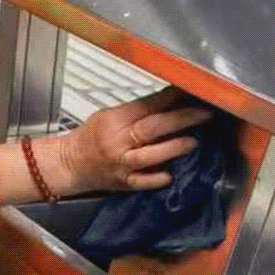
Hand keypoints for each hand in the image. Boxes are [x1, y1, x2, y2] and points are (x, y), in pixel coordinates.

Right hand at [39, 89, 211, 196]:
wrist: (70, 164)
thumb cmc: (93, 136)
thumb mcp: (110, 116)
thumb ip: (139, 111)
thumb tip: (174, 100)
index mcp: (114, 120)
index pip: (146, 106)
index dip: (170, 98)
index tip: (191, 91)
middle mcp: (118, 141)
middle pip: (151, 128)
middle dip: (180, 120)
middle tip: (204, 114)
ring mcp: (121, 164)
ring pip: (149, 155)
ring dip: (173, 148)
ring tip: (194, 142)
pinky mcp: (124, 183)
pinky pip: (142, 182)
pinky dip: (157, 179)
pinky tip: (171, 175)